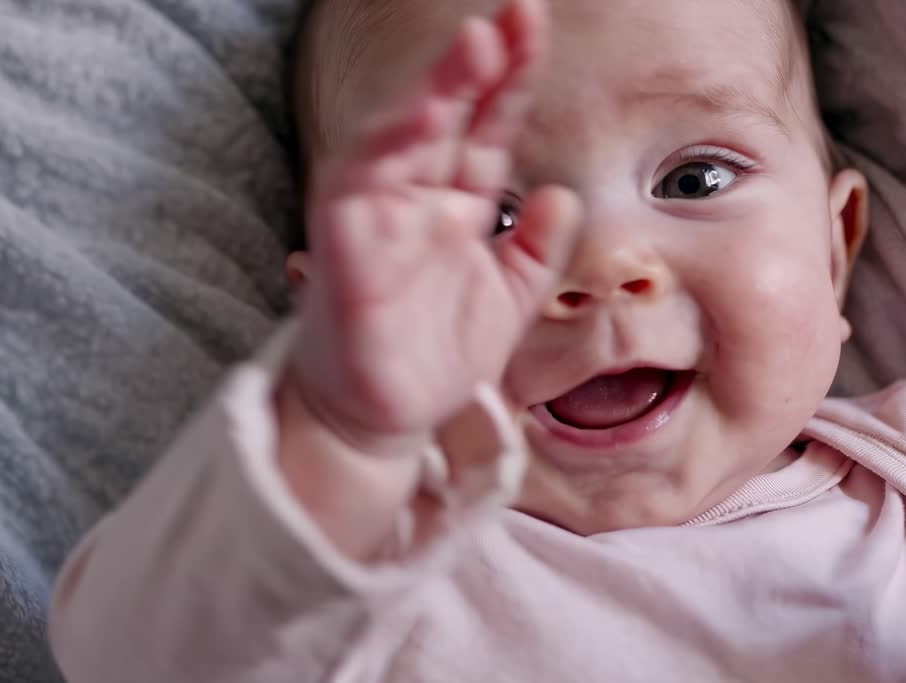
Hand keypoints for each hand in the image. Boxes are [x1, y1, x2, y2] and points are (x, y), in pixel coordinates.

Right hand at [291, 0, 579, 453]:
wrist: (384, 419)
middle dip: (482, 63)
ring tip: (479, 44)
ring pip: (406, 136)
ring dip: (440, 90)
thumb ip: (535, 250)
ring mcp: (378, 215)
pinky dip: (392, 147)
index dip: (512, 81)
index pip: (488, 128)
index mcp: (456, 206)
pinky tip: (425, 112)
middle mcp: (415, 198)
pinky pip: (363, 184)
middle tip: (517, 14)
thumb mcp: (508, 301)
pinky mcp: (346, 243)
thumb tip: (559, 195)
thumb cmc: (435, 354)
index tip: (534, 28)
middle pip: (451, 116)